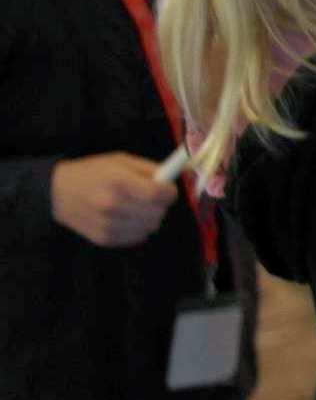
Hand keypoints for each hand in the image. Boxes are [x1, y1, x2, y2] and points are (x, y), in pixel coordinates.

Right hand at [50, 153, 176, 247]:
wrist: (58, 193)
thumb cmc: (93, 173)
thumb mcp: (121, 161)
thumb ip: (150, 169)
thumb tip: (174, 178)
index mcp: (119, 182)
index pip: (160, 194)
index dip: (170, 192)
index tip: (167, 189)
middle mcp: (113, 205)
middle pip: (158, 212)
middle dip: (160, 204)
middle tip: (151, 197)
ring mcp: (108, 225)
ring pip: (151, 227)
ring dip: (150, 217)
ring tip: (137, 207)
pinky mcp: (104, 239)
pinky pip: (138, 237)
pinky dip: (139, 228)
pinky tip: (128, 218)